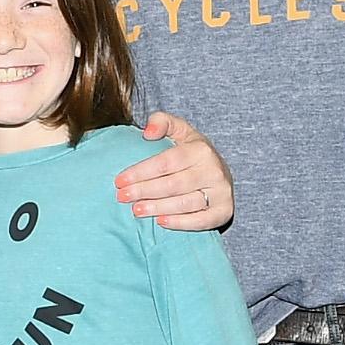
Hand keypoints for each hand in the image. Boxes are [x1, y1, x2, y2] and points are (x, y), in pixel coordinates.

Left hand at [117, 113, 232, 231]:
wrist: (219, 171)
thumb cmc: (191, 151)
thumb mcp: (179, 130)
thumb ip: (162, 121)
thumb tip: (147, 132)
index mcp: (201, 150)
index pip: (166, 163)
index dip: (141, 172)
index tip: (120, 180)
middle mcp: (214, 171)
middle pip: (173, 185)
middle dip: (144, 191)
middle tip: (122, 197)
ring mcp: (221, 193)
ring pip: (185, 204)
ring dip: (158, 208)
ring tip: (136, 210)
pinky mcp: (224, 212)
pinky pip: (201, 221)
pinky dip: (180, 223)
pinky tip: (160, 221)